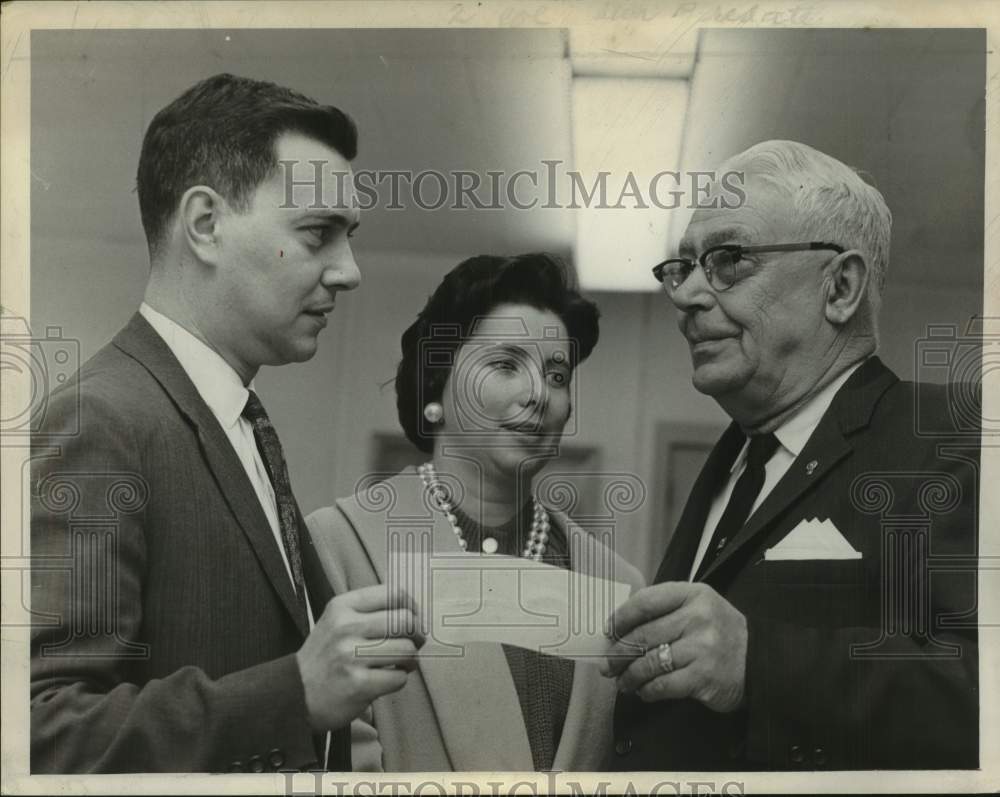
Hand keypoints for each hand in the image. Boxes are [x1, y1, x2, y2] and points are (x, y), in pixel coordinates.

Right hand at [297, 584, 423, 731]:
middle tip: (413, 644)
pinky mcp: (358, 684)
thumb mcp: (337, 621)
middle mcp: (346, 627)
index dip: (413, 607)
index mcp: (342, 606)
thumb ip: (370, 611)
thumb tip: (414, 611)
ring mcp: (351, 656)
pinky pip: (399, 677)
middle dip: (417, 635)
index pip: (394, 594)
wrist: (292, 693)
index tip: (414, 618)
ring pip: (406, 650)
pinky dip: (398, 680)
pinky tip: (385, 679)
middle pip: (405, 621)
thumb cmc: (324, 657)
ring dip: (410, 660)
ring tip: (399, 664)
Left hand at [601, 582, 746, 712]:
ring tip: (623, 682)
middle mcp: (698, 617)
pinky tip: (644, 692)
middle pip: (643, 635)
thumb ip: (666, 609)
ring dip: (629, 676)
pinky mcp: (704, 676)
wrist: (760, 661)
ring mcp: (702, 647)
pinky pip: (663, 685)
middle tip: (607, 664)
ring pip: (649, 662)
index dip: (621, 617)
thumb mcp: (699, 606)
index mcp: (693, 594)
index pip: (646, 601)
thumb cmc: (720, 632)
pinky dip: (647, 691)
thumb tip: (621, 626)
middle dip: (618, 652)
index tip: (608, 631)